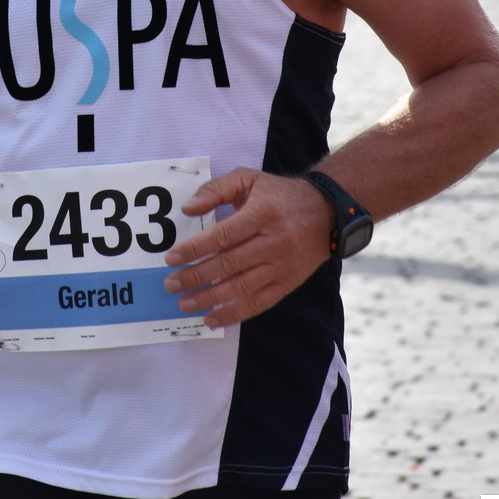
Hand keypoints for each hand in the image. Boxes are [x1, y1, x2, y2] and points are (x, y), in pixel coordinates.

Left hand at [161, 167, 332, 328]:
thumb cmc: (280, 195)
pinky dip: (235, 314)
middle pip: (229, 264)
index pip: (223, 236)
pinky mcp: (288, 283)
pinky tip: (213, 319)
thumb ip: (217, 189)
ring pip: (241, 287)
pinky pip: (259, 303)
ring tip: (185, 303)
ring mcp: (281, 266)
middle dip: (196, 276)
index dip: (195, 249)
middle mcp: (273, 242)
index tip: (172, 258)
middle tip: (171, 284)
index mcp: (262, 214)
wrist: (327, 213)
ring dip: (210, 299)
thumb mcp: (249, 179)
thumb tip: (189, 209)